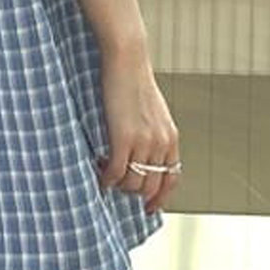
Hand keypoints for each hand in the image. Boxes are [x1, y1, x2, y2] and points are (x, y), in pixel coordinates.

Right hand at [95, 46, 180, 212]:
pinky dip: (106, 179)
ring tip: (105, 173)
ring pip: (133, 183)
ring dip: (118, 185)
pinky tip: (99, 173)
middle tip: (116, 185)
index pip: (171, 179)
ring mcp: (144, 142)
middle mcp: (161, 144)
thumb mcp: (153, 113)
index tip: (149, 208)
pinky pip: (116, 172)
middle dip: (133, 192)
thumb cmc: (135, 83)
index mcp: (171, 138)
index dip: (160, 197)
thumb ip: (153, 135)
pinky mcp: (124, 138)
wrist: (127, 62)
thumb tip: (144, 155)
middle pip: (150, 186)